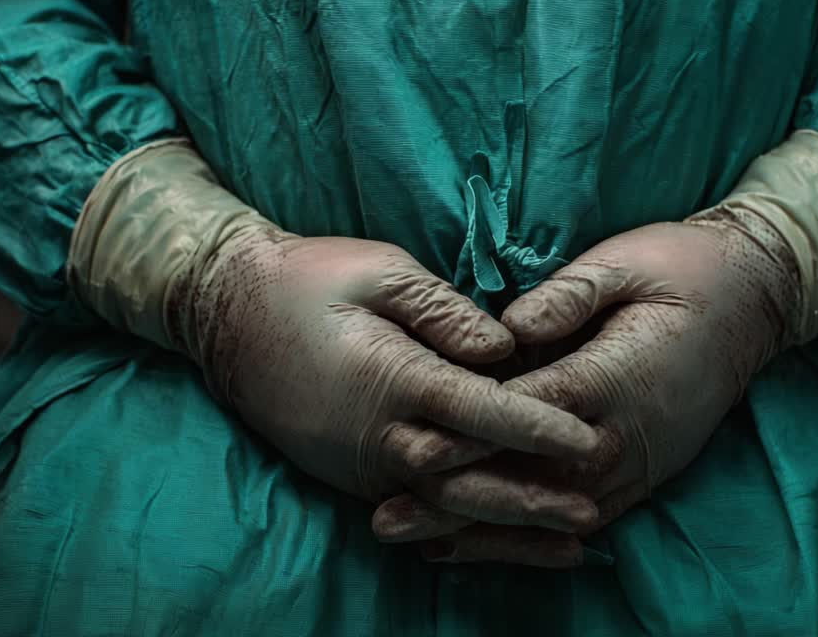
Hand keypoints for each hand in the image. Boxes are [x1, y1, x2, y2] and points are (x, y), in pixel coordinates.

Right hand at [182, 229, 601, 528]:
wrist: (224, 313)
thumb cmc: (308, 279)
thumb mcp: (381, 272)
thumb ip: (444, 312)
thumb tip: (504, 350)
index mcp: (391, 377)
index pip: (480, 412)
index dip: (537, 428)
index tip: (586, 441)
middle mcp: (377, 434)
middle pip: (467, 481)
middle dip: (532, 499)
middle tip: (592, 511)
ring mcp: (359, 464)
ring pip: (443, 511)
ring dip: (505, 531)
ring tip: (566, 546)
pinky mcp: (349, 475)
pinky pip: (414, 512)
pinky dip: (460, 532)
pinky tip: (498, 543)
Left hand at [372, 212, 799, 564]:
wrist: (755, 297)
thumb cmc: (681, 269)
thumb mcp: (622, 262)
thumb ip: (565, 297)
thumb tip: (505, 331)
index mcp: (616, 374)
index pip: (528, 414)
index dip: (467, 434)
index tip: (412, 449)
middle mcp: (628, 432)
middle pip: (532, 480)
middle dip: (459, 502)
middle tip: (390, 518)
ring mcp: (642, 461)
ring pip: (555, 514)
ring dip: (488, 533)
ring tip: (421, 545)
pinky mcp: (648, 474)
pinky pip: (586, 517)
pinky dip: (534, 536)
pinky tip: (488, 544)